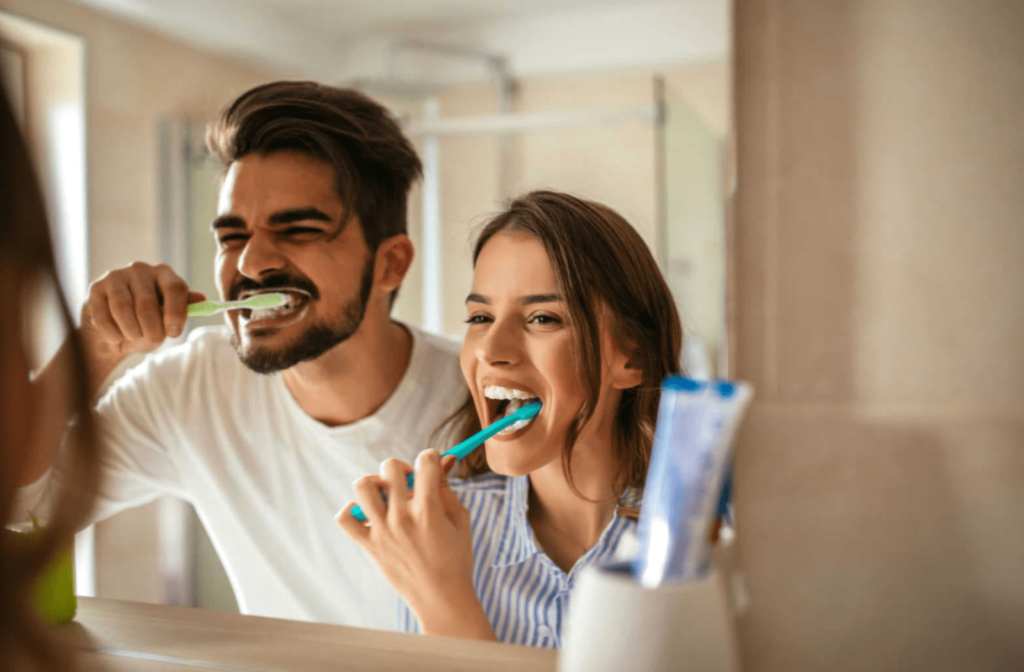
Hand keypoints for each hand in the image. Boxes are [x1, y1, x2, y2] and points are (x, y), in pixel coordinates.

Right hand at [80, 262, 204, 363]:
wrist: (115, 335)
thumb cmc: (148, 325)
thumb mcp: (169, 319)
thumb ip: (183, 309)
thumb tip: (201, 299)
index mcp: (164, 274)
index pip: (175, 287)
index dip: (176, 312)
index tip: (173, 333)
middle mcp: (140, 269)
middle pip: (147, 302)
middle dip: (151, 329)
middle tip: (154, 340)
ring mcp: (116, 276)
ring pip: (123, 307)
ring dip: (131, 331)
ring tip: (134, 337)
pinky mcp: (95, 288)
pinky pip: (103, 314)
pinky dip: (112, 333)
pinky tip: (116, 338)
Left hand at [336, 450, 494, 640]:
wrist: (441, 599)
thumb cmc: (456, 559)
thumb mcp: (460, 519)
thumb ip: (448, 488)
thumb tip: (443, 460)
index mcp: (428, 509)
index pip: (425, 461)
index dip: (432, 457)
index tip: (432, 466)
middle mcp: (401, 516)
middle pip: (390, 467)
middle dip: (402, 468)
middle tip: (409, 484)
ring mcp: (382, 531)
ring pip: (362, 486)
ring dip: (374, 483)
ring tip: (386, 496)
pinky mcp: (369, 545)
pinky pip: (345, 518)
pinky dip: (352, 510)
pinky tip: (368, 514)